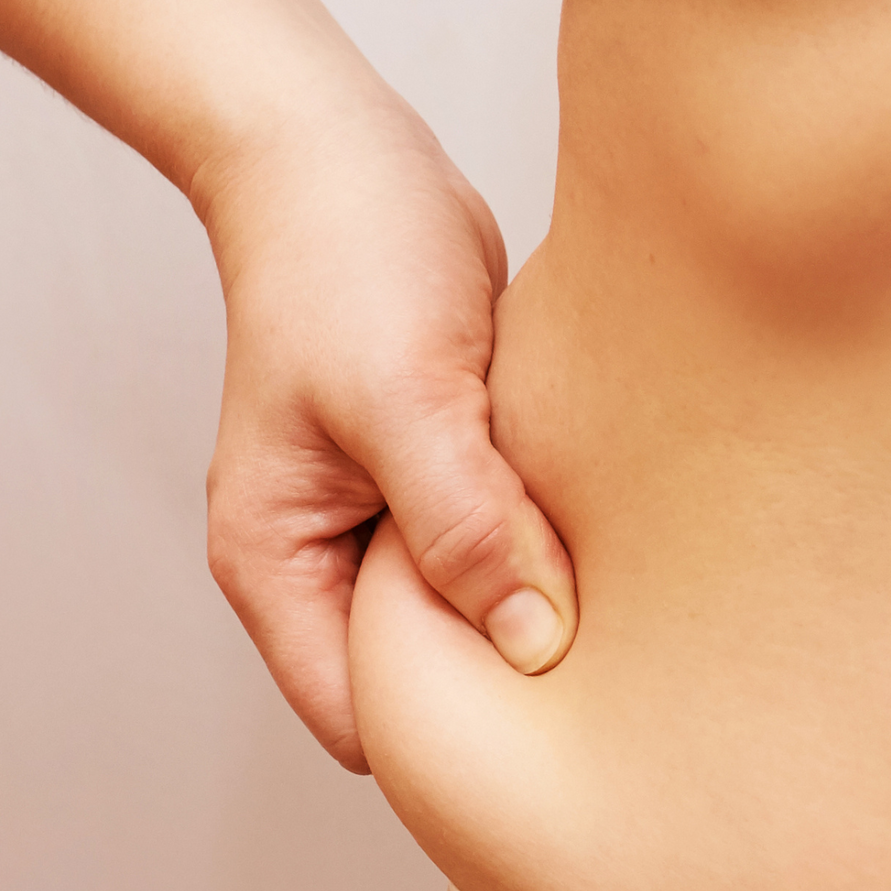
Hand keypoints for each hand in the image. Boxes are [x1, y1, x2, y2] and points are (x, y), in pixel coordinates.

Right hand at [197, 95, 576, 772]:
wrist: (342, 159)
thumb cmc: (344, 263)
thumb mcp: (404, 398)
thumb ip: (462, 527)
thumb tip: (532, 644)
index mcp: (278, 567)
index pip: (367, 717)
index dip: (455, 732)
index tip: (556, 719)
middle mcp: (323, 562)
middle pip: (424, 681)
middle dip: (502, 679)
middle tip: (607, 665)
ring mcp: (380, 526)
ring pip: (468, 617)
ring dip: (528, 607)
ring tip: (613, 599)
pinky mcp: (436, 485)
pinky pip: (493, 552)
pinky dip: (537, 550)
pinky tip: (599, 537)